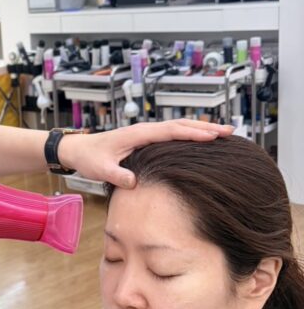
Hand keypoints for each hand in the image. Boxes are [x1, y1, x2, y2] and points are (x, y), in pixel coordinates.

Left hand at [57, 119, 234, 188]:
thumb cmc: (90, 158)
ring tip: (224, 133)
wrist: (79, 150)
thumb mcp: (101, 170)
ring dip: (200, 128)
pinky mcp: (146, 139)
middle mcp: (145, 130)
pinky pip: (172, 134)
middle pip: (180, 125)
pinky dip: (189, 134)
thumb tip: (134, 182)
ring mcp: (146, 133)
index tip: (213, 136)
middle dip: (205, 127)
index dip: (193, 133)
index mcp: (138, 134)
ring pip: (178, 128)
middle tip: (230, 132)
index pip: (171, 132)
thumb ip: (117, 176)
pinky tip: (201, 140)